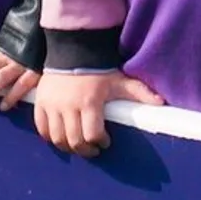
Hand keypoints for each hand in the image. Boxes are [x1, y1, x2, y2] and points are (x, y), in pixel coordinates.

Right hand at [32, 69, 163, 155]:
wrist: (73, 49)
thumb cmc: (99, 68)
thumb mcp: (119, 80)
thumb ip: (139, 92)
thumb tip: (160, 103)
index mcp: (89, 102)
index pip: (92, 134)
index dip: (100, 143)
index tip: (105, 142)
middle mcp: (68, 106)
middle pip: (74, 141)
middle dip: (85, 149)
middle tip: (93, 148)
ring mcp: (52, 105)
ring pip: (57, 138)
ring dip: (68, 147)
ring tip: (78, 144)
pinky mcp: (40, 102)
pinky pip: (42, 128)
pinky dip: (50, 137)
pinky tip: (60, 136)